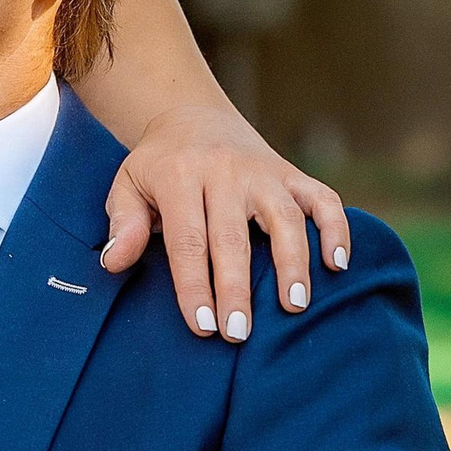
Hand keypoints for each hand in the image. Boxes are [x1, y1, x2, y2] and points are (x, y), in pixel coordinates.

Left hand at [102, 101, 350, 342]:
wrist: (192, 116)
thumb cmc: (158, 166)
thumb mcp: (127, 185)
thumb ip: (123, 223)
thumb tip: (113, 262)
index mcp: (179, 176)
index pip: (187, 240)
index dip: (195, 286)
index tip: (203, 327)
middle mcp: (224, 171)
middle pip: (233, 237)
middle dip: (237, 289)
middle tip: (239, 333)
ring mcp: (263, 170)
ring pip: (284, 216)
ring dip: (292, 262)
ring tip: (294, 306)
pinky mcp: (292, 172)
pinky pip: (323, 198)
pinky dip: (336, 228)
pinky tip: (337, 264)